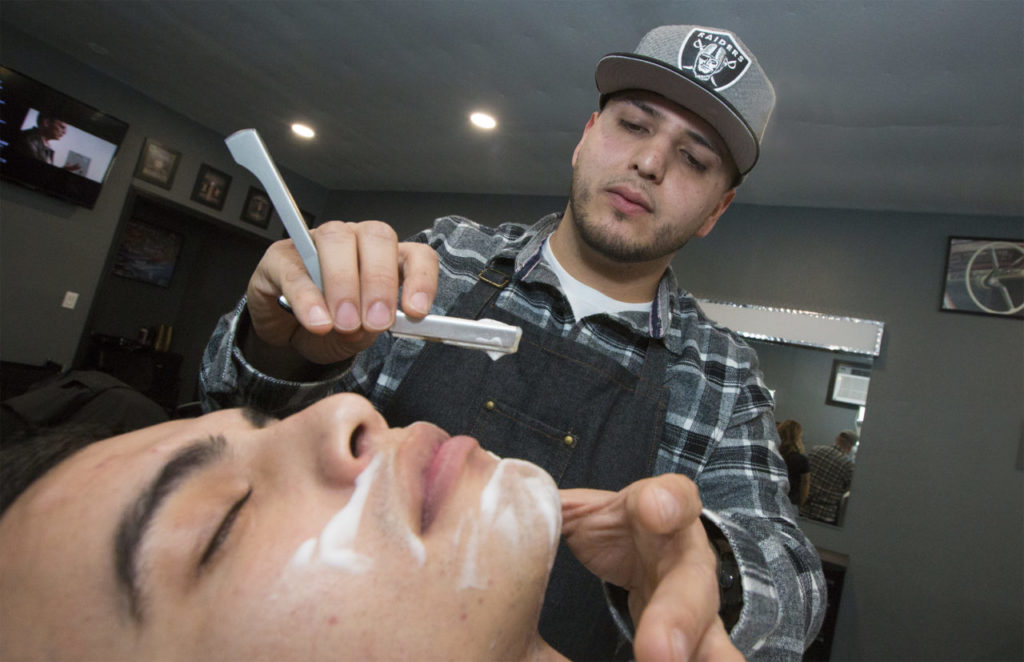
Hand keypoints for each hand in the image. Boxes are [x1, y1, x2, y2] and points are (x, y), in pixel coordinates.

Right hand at [246, 220, 438, 364]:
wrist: (287, 334)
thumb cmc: (331, 327)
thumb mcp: (358, 336)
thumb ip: (368, 328)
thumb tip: (371, 323)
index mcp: (386, 257)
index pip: (416, 254)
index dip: (421, 279)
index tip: (415, 311)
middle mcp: (355, 240)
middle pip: (378, 237)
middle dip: (380, 281)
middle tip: (375, 322)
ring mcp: (317, 241)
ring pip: (338, 241)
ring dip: (345, 284)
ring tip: (345, 324)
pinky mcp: (280, 257)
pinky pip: (296, 270)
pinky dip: (308, 298)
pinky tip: (317, 321)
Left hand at [560, 474, 742, 661]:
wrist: (650, 550)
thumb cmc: (616, 526)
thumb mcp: (589, 511)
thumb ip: (557, 509)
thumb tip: (507, 504)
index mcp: (663, 514)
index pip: (674, 497)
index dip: (667, 502)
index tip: (653, 508)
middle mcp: (689, 561)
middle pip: (693, 587)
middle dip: (677, 620)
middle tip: (658, 652)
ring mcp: (698, 609)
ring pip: (712, 639)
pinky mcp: (697, 643)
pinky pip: (705, 659)